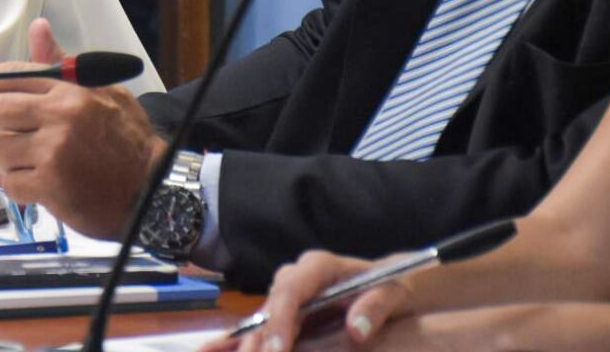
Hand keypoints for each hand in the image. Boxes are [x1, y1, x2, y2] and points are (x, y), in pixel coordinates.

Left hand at [0, 19, 163, 239]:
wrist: (155, 190)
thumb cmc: (129, 141)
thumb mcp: (103, 92)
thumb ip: (63, 64)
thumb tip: (38, 26)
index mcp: (72, 88)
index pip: (15, 75)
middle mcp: (62, 114)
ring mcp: (55, 149)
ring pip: (1, 150)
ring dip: (7, 162)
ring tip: (28, 167)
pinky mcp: (52, 183)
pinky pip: (13, 184)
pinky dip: (19, 189)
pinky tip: (38, 189)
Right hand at [223, 250, 413, 351]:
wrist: (391, 287)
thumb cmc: (393, 287)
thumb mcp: (395, 293)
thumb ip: (376, 306)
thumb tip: (357, 330)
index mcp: (319, 266)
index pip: (290, 290)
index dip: (281, 320)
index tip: (277, 349)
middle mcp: (296, 278)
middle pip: (269, 307)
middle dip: (258, 339)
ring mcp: (288, 296)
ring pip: (261, 321)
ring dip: (247, 344)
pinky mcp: (287, 314)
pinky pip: (262, 329)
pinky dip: (242, 342)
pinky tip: (214, 351)